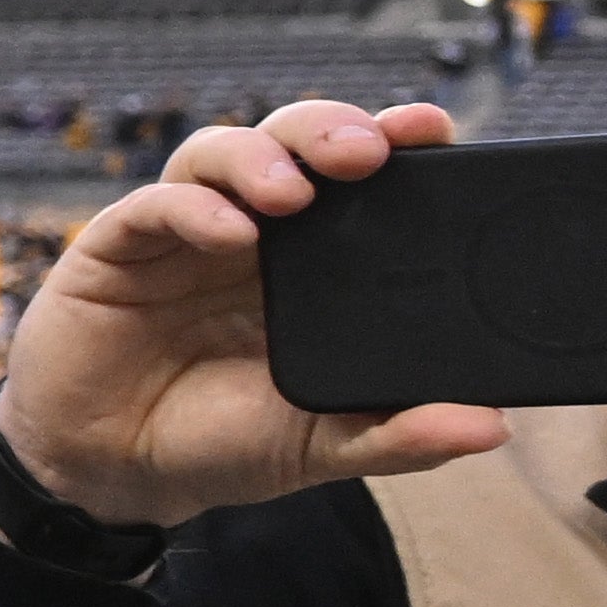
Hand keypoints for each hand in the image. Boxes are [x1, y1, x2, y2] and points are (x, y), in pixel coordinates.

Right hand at [0, 96, 510, 526]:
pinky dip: (192, 207)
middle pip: (294, 142)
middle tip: (365, 152)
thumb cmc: (218, 445)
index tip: (435, 130)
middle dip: (331, 128)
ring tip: (290, 194)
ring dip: (261, 157)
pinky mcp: (118, 248)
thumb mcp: (323, 447)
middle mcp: (254, 234)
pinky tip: (228, 232)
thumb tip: (493, 428)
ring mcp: (185, 235)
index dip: (397, 144)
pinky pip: (154, 203)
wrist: (113, 478)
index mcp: (315, 265)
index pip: (361, 182)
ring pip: (222, 151)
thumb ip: (402, 435)